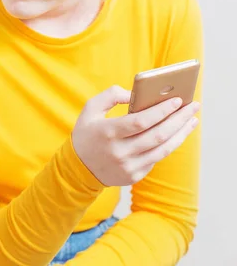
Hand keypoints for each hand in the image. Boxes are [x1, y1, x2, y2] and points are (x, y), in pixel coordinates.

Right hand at [72, 85, 199, 186]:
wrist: (78, 168)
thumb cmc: (87, 132)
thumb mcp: (90, 108)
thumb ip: (111, 95)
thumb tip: (134, 94)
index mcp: (107, 132)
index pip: (140, 122)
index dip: (160, 111)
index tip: (177, 100)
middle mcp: (119, 152)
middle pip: (157, 135)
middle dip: (178, 119)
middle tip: (193, 106)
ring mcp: (128, 166)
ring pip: (162, 149)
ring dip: (180, 133)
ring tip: (192, 120)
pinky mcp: (134, 176)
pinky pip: (157, 158)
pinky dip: (169, 144)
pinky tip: (177, 133)